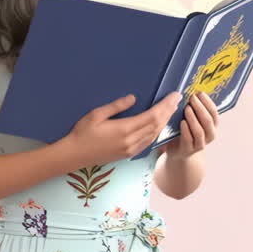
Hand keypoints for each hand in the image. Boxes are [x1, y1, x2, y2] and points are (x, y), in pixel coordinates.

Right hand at [60, 92, 181, 166]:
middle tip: (177, 99)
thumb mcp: (96, 115)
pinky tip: (159, 125)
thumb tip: (133, 98)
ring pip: (154, 134)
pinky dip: (157, 131)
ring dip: (165, 121)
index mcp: (124, 129)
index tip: (173, 96)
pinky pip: (149, 141)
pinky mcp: (129, 154)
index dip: (165, 106)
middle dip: (168, 111)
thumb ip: (116, 106)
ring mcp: (131, 149)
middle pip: (156, 125)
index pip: (151, 116)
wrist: (75, 155)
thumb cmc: (82, 132)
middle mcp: (131, 141)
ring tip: (171, 110)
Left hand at [161, 91, 219, 160]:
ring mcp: (199, 144)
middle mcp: (209, 135)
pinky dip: (186, 130)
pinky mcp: (188, 149)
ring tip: (187, 108)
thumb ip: (194, 109)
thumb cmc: (186, 131)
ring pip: (200, 131)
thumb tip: (191, 91)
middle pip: (208, 121)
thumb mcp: (192, 119)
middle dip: (201, 108)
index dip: (208, 103)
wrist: (179, 152)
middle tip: (192, 98)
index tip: (199, 93)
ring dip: (193, 118)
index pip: (214, 113)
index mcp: (212, 126)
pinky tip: (182, 122)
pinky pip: (189, 139)